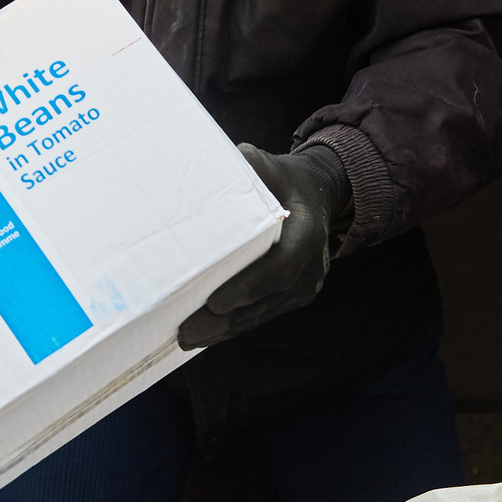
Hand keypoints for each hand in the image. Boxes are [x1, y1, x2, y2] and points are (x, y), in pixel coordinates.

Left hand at [178, 142, 347, 349]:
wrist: (314, 193)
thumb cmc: (281, 177)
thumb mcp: (264, 164)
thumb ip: (244, 166)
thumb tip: (205, 171)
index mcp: (307, 230)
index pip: (282, 267)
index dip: (249, 287)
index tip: (215, 302)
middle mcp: (312, 263)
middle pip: (266, 301)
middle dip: (226, 320)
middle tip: (186, 332)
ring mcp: (308, 283)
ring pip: (263, 314)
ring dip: (225, 330)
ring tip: (188, 338)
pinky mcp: (297, 295)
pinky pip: (265, 314)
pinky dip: (236, 326)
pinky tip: (208, 334)